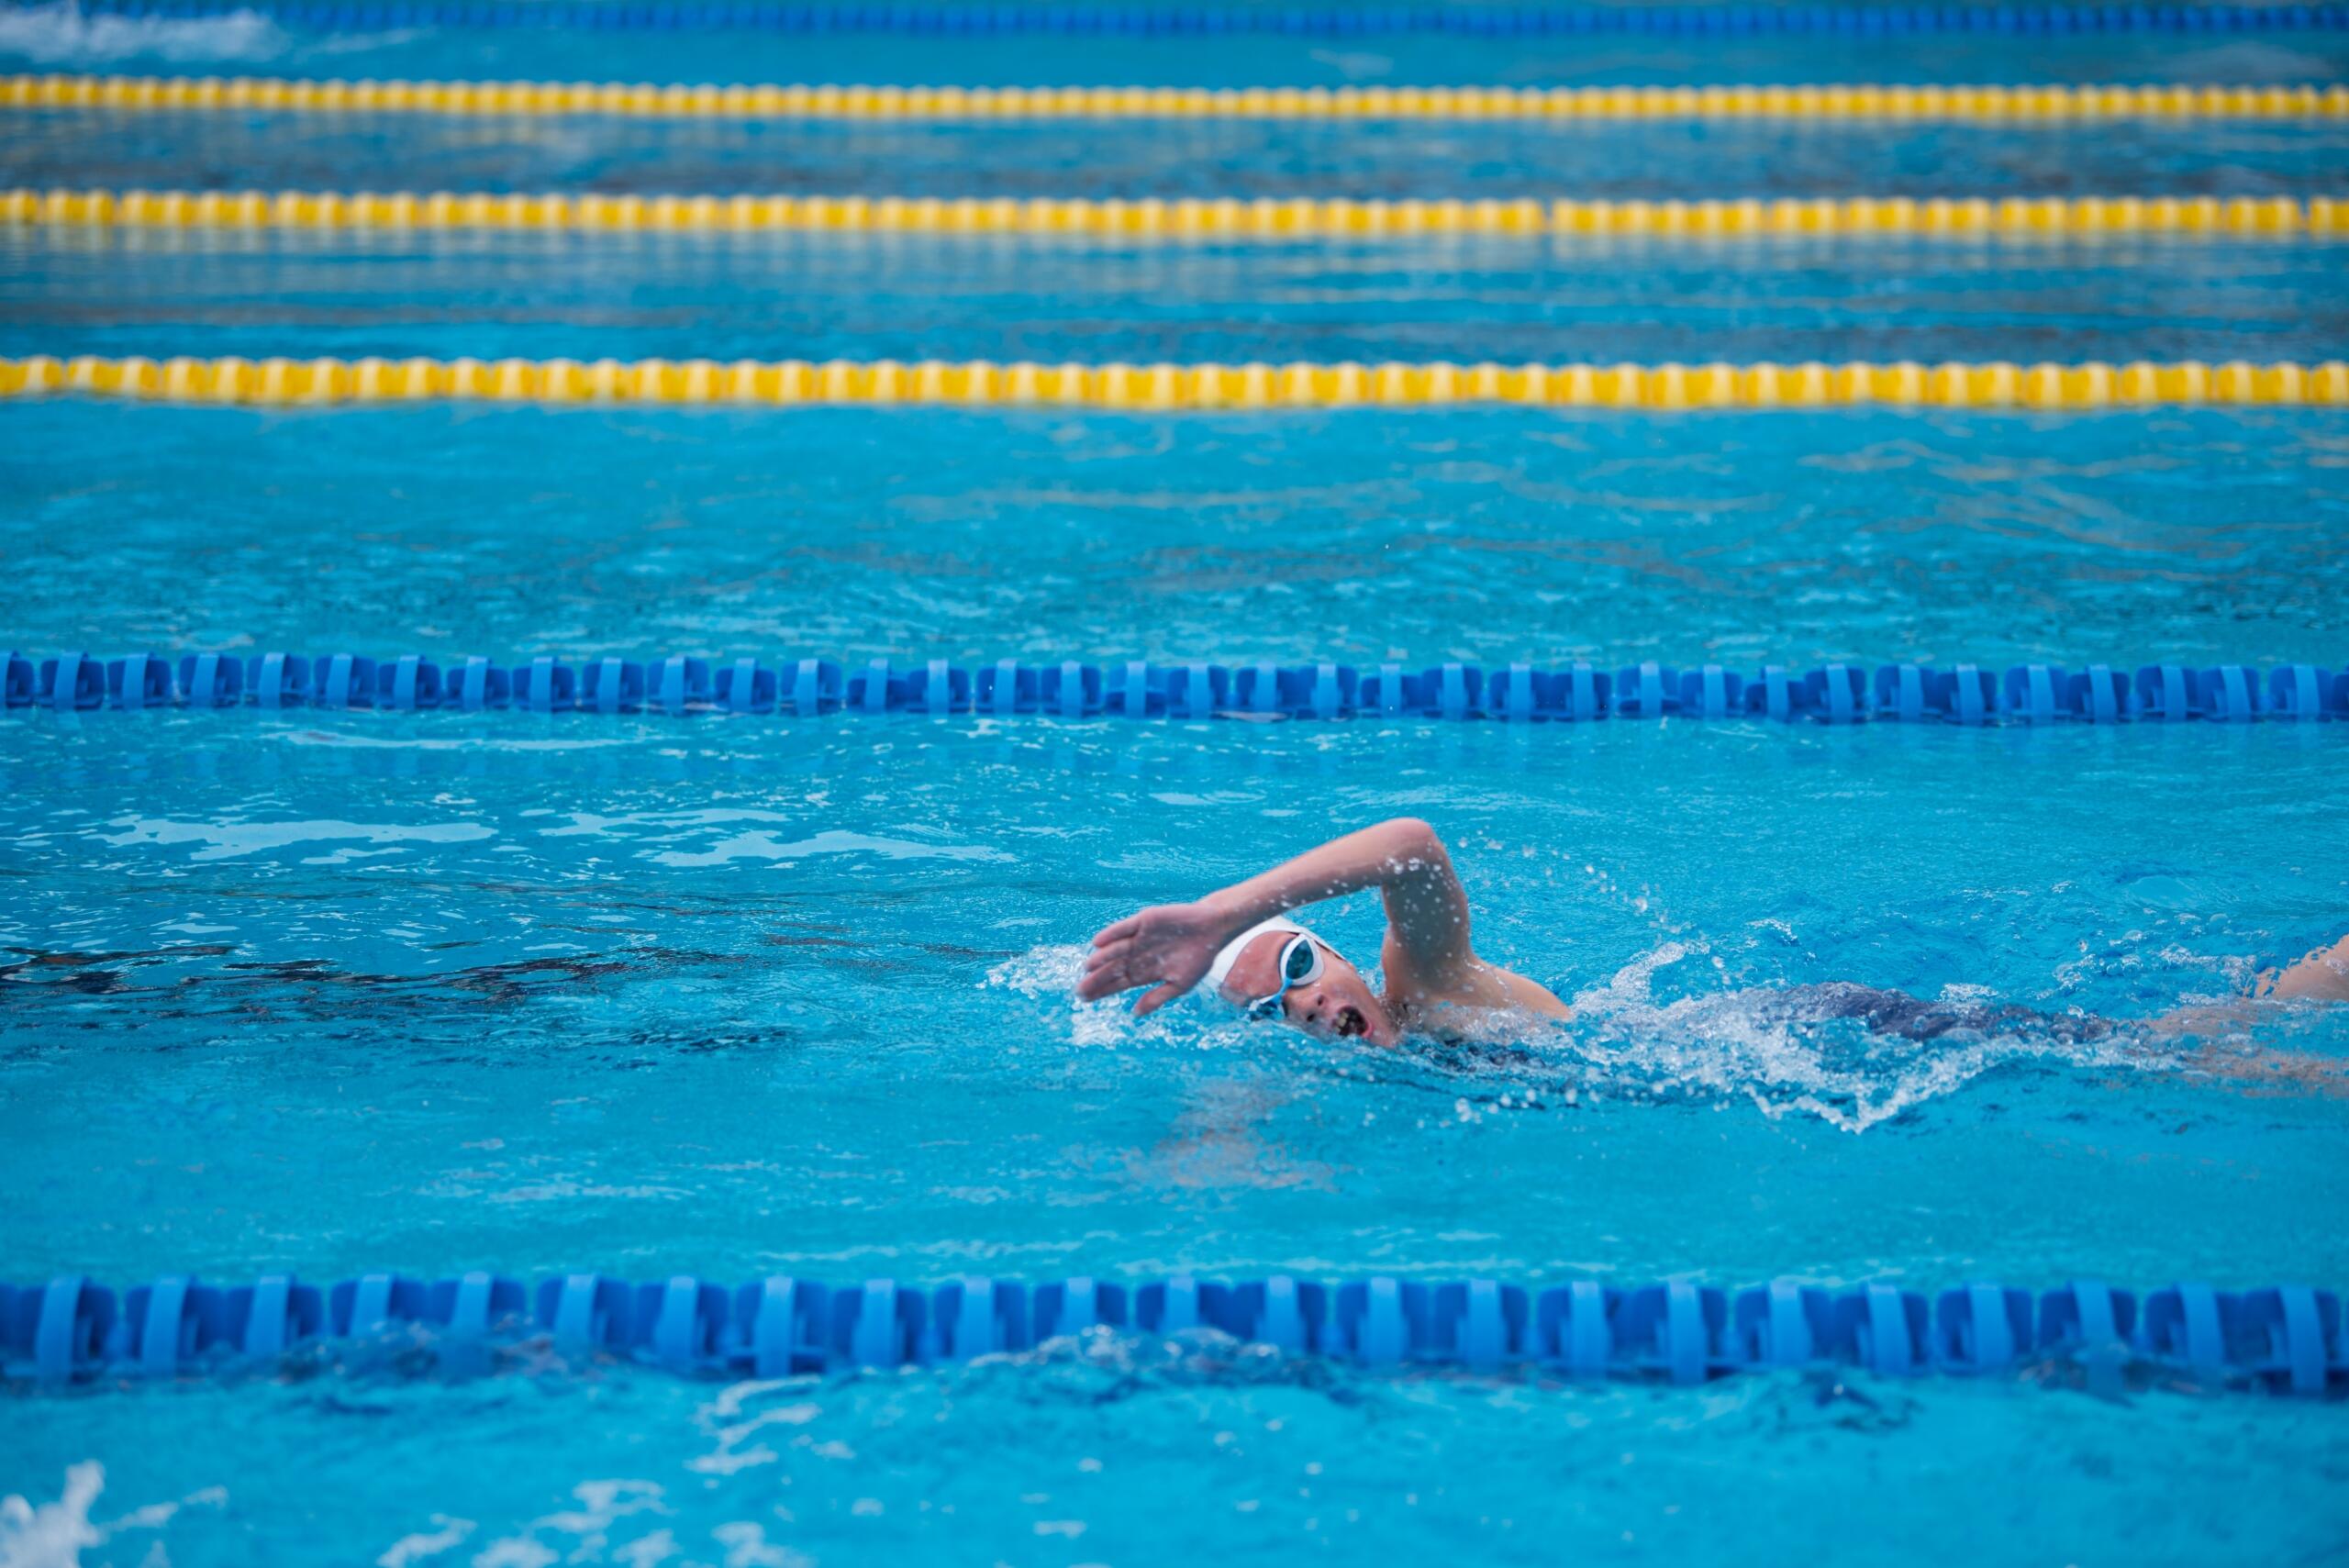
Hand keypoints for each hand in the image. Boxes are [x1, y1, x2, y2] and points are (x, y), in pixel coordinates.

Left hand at [1077, 900, 1237, 1015]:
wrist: (1213, 929)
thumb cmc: (1198, 958)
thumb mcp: (1179, 984)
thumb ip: (1157, 998)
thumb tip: (1134, 1014)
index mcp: (1144, 971)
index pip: (1117, 983)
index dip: (1101, 991)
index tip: (1084, 1000)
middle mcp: (1138, 954)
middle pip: (1112, 969)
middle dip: (1096, 980)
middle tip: (1079, 991)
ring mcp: (1139, 937)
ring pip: (1115, 950)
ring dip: (1102, 958)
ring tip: (1087, 968)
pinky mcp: (1144, 921)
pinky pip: (1124, 928)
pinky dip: (1112, 934)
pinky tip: (1098, 942)